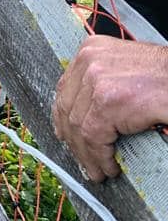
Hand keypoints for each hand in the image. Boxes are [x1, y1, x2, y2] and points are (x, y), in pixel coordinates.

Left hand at [52, 35, 167, 181]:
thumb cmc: (164, 78)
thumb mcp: (124, 70)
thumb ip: (102, 81)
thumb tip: (82, 111)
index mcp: (91, 50)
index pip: (65, 89)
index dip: (62, 117)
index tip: (64, 135)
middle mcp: (89, 61)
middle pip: (67, 108)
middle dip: (73, 140)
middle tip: (84, 160)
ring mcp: (97, 80)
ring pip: (78, 127)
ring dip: (87, 155)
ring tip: (97, 170)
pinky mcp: (108, 102)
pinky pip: (94, 138)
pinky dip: (100, 158)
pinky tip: (108, 167)